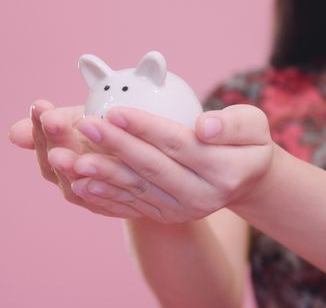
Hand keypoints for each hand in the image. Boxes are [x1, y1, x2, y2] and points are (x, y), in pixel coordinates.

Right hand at [8, 99, 144, 218]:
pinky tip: (91, 181)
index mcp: (61, 149)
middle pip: (56, 161)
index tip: (41, 106)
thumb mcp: (89, 121)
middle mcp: (69, 175)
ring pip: (74, 183)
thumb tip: (12, 134)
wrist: (147, 169)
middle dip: (54, 140)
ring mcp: (89, 192)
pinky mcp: (112, 205)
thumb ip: (60, 123)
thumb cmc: (113, 136)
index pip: (43, 139)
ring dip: (68, 168)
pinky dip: (96, 192)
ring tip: (61, 154)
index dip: (39, 125)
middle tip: (52, 120)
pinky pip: (103, 200)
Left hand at [68, 104, 273, 222]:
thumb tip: (204, 127)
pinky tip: (81, 183)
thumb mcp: (253, 126)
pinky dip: (106, 194)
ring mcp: (182, 210)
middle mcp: (201, 196)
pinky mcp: (166, 215)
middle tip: (84, 126)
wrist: (245, 180)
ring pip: (136, 189)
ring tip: (71, 159)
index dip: (144, 128)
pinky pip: (132, 204)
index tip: (114, 110)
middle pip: (151, 167)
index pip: (177, 144)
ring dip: (102, 174)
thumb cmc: (247, 143)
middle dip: (115, 146)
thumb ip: (233, 124)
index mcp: (224, 170)